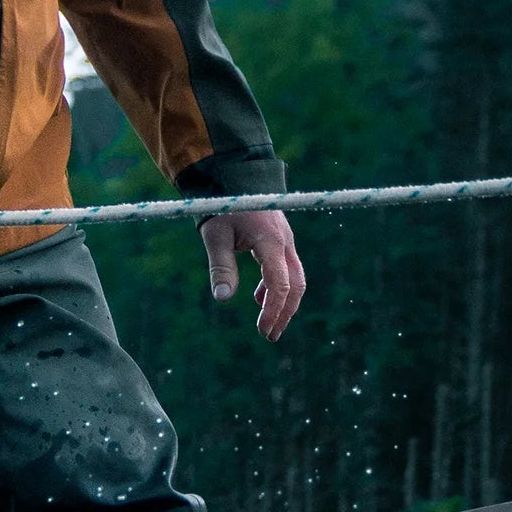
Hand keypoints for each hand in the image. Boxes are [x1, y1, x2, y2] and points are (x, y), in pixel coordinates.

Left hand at [199, 208, 305, 341]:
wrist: (235, 176)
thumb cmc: (223, 204)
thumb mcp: (215, 236)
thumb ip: (221, 266)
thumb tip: (223, 298)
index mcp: (270, 241)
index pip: (280, 283)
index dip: (273, 310)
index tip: (262, 330)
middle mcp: (285, 242)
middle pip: (296, 285)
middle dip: (285, 313)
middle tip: (269, 335)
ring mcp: (286, 241)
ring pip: (296, 278)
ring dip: (284, 302)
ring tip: (267, 324)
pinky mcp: (282, 240)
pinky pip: (287, 269)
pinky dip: (278, 287)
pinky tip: (259, 297)